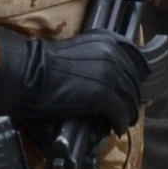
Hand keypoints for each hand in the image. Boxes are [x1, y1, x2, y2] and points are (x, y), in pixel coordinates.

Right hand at [0, 29, 145, 136]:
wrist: (30, 73)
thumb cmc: (47, 63)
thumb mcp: (81, 50)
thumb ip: (101, 57)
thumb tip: (114, 76)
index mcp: (109, 39)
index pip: (138, 57)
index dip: (137, 75)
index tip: (133, 86)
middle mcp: (113, 54)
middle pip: (134, 81)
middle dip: (132, 97)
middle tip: (126, 109)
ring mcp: (110, 74)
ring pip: (130, 98)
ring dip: (127, 112)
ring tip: (121, 121)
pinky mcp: (103, 95)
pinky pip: (119, 112)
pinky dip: (119, 122)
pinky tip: (116, 129)